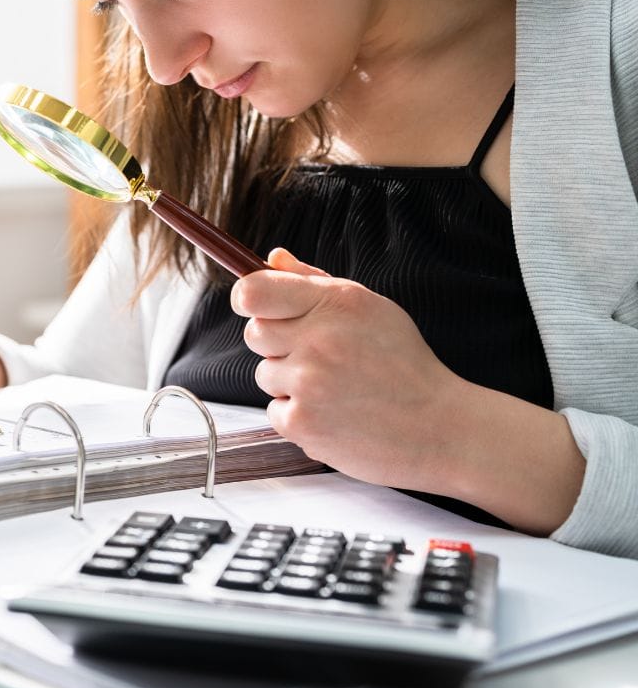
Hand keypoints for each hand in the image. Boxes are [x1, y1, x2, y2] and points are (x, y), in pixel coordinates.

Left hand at [230, 248, 464, 490]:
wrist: (440, 429)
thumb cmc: (403, 364)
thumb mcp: (369, 309)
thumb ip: (313, 281)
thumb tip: (271, 258)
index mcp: (336, 303)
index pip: (253, 291)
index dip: (247, 298)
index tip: (255, 307)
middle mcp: (318, 339)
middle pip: (255, 333)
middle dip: (278, 343)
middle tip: (320, 356)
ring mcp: (309, 383)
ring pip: (265, 374)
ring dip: (290, 382)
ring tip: (337, 388)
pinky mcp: (302, 423)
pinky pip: (275, 411)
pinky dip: (298, 416)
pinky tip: (334, 415)